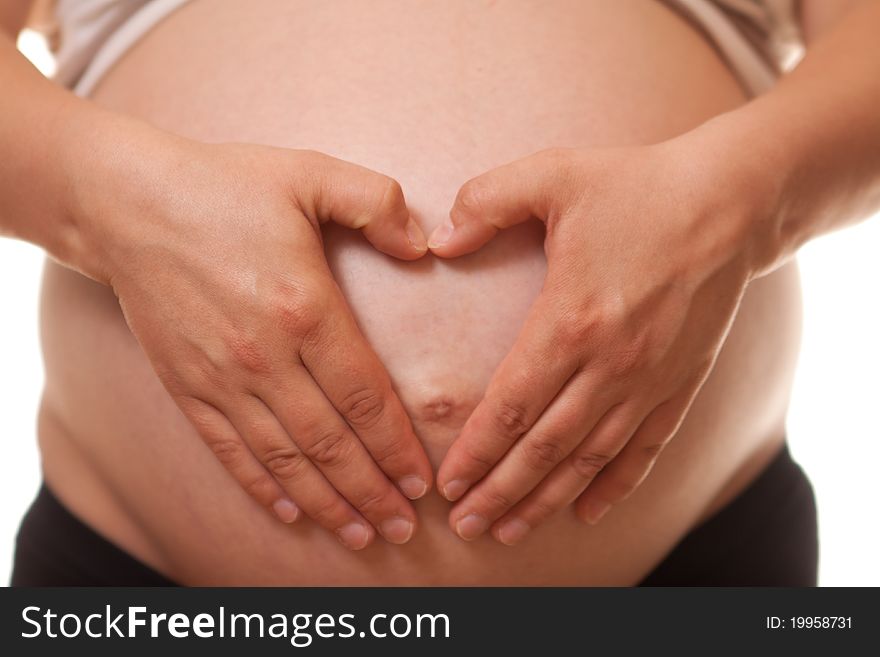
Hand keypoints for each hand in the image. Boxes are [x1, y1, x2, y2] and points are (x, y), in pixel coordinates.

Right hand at [80, 136, 433, 549]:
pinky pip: (230, 451)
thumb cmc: (227, 187)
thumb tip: (424, 245)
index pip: (365, 398)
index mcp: (306, 309)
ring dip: (327, 503)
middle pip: (331, 443)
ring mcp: (222, 378)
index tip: (422, 481)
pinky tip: (291, 513)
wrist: (129, 204)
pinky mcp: (186, 387)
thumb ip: (378, 203)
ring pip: (285, 459)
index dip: (397, 447)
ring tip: (362, 535)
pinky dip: (262, 487)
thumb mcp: (311, 173)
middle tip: (405, 528)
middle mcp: (265, 356)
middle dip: (372, 492)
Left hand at [429, 141, 771, 543]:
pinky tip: (588, 512)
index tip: (448, 482)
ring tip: (509, 530)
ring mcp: (648, 381)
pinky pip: (644, 449)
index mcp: (570, 320)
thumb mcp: (552, 174)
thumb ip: (486, 202)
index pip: (510, 406)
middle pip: (543, 447)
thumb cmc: (636, 186)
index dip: (475, 450)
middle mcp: (610, 365)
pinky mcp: (679, 384)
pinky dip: (615, 486)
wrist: (729, 201)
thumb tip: (439, 242)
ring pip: (588, 459)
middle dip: (499, 491)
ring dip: (545, 499)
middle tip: (464, 526)